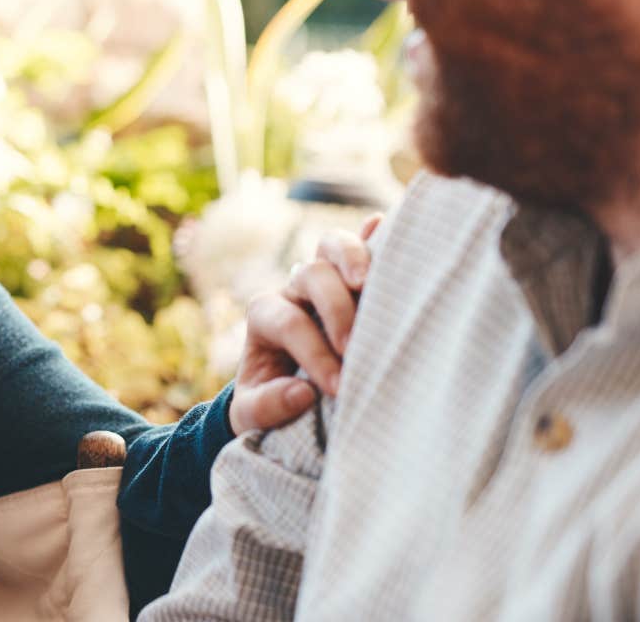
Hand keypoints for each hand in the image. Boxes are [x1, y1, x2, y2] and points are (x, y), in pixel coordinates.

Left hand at [228, 214, 380, 433]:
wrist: (279, 387)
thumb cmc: (269, 399)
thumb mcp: (251, 414)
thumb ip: (267, 407)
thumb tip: (303, 394)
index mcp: (264, 316)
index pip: (290, 323)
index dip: (314, 354)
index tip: (338, 389)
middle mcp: (293, 290)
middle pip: (311, 275)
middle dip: (335, 308)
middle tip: (353, 348)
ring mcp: (324, 278)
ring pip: (332, 247)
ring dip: (354, 258)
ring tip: (368, 282)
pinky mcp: (353, 277)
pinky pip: (364, 245)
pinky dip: (375, 234)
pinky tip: (388, 224)